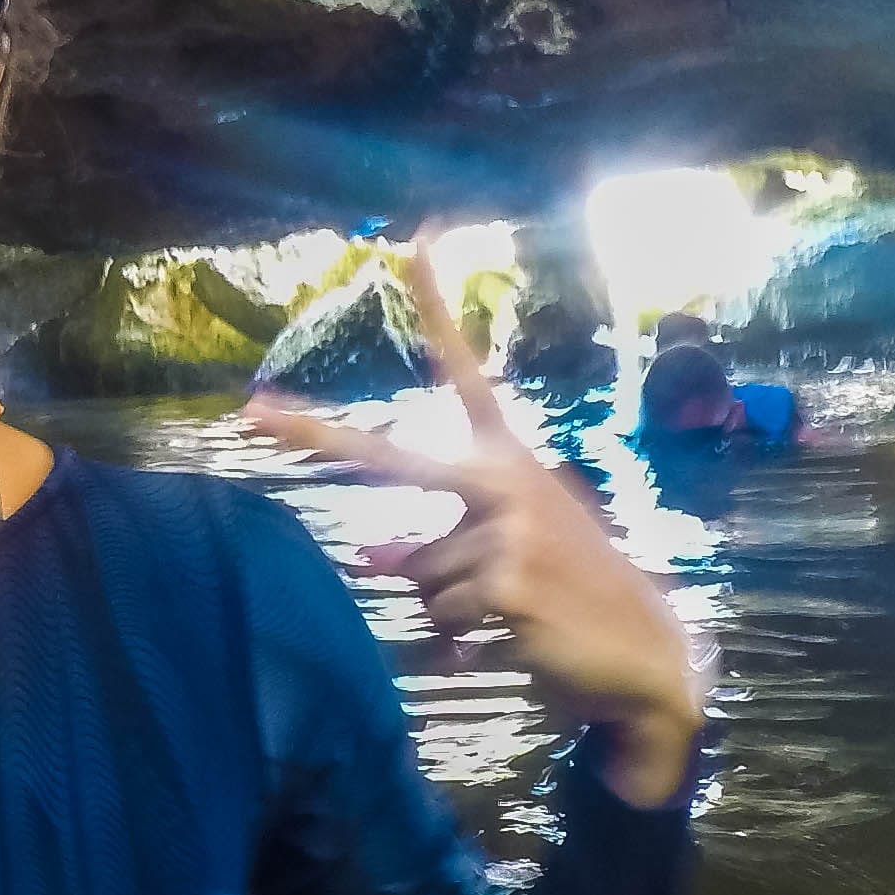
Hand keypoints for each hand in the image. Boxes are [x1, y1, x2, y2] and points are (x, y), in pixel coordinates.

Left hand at [245, 235, 707, 805]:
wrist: (643, 655)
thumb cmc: (568, 597)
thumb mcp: (505, 557)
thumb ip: (436, 546)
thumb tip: (367, 560)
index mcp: (511, 460)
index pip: (468, 372)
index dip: (440, 306)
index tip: (415, 238)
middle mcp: (507, 479)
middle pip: (390, 458)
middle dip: (317, 435)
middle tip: (251, 413)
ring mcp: (508, 526)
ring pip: (417, 571)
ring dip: (449, 606)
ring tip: (510, 612)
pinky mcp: (506, 579)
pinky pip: (441, 612)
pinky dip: (463, 640)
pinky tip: (516, 634)